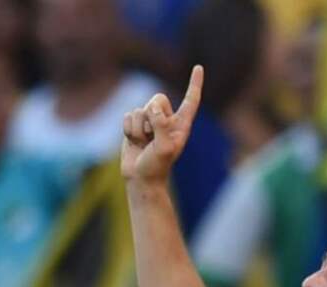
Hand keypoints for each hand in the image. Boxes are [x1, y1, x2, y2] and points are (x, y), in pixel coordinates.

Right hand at [121, 65, 203, 182]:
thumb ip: (162, 125)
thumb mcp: (165, 147)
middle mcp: (167, 120)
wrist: (141, 179)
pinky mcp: (135, 125)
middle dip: (151, 115)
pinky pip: (127, 116)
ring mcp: (150, 122)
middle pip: (157, 98)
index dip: (194, 84)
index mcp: (181, 125)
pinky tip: (134, 142)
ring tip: (144, 144)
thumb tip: (153, 107)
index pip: (191, 100)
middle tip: (152, 137)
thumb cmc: (157, 166)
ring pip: (140, 109)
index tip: (198, 67)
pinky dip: (128, 130)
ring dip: (138, 128)